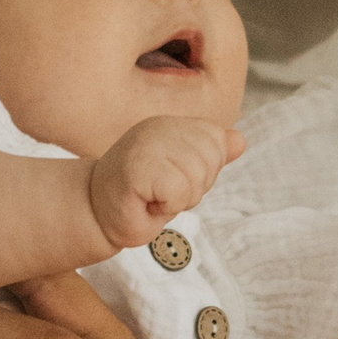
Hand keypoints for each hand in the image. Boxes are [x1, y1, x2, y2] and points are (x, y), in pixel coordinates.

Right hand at [86, 118, 245, 249]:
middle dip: (194, 187)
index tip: (172, 180)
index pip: (217, 142)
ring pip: (197, 176)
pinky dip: (168, 206)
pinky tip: (147, 202)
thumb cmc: (140, 198)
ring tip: (153, 197)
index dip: (202, 171)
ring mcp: (146, 144)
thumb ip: (210, 156)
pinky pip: (179, 192)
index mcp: (171, 124)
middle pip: (211, 159)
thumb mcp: (182, 175)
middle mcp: (158, 126)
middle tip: (161, 192)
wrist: (97, 214)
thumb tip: (240, 140)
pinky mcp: (137, 167)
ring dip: (180, 199)